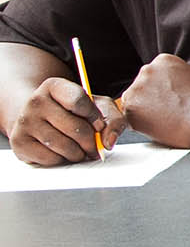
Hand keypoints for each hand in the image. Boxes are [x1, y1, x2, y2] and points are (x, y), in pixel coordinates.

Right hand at [9, 77, 123, 165]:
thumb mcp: (97, 107)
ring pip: (64, 146)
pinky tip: (61, 152)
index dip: (95, 117)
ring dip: (79, 153)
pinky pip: (50, 158)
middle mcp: (35, 101)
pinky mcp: (19, 142)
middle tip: (93, 146)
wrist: (39, 119)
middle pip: (76, 128)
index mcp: (54, 86)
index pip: (79, 101)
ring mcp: (24, 121)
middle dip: (91, 142)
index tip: (99, 125)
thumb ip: (113, 120)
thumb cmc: (73, 113)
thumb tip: (109, 142)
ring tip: (79, 149)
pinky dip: (62, 160)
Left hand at [116, 54, 189, 148]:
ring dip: (144, 111)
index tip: (170, 98)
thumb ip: (183, 79)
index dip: (162, 89)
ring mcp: (136, 88)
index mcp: (163, 60)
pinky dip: (140, 124)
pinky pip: (129, 118)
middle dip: (151, 98)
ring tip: (164, 120)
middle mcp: (147, 70)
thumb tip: (182, 86)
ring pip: (134, 101)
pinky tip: (158, 127)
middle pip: (142, 86)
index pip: (155, 75)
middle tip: (166, 111)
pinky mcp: (130, 108)